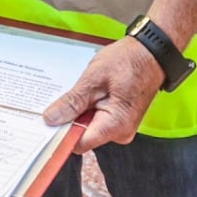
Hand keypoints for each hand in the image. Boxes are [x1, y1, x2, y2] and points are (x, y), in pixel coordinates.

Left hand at [43, 36, 163, 151]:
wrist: (152, 52)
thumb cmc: (128, 61)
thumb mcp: (94, 78)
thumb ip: (72, 102)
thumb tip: (51, 119)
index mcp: (115, 126)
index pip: (78, 144)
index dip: (60, 135)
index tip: (44, 123)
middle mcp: (120, 133)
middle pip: (82, 137)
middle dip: (68, 120)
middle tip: (57, 99)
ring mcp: (121, 128)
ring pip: (88, 127)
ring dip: (78, 112)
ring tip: (77, 90)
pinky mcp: (120, 120)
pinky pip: (96, 120)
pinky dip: (87, 109)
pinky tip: (86, 92)